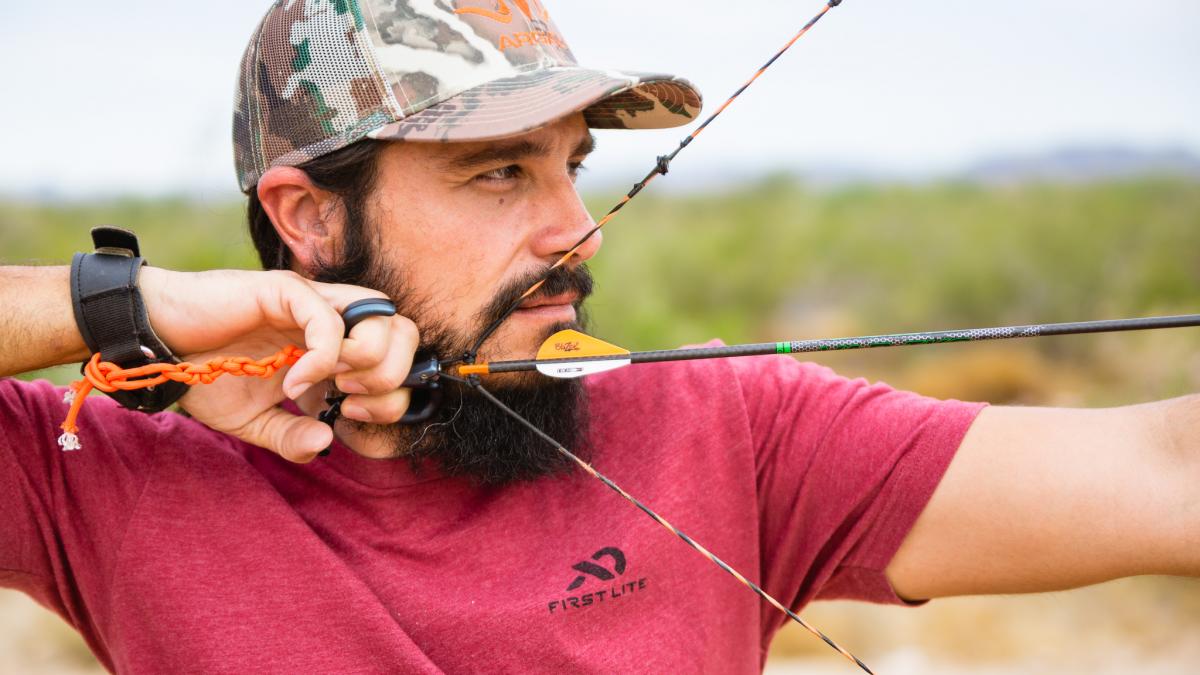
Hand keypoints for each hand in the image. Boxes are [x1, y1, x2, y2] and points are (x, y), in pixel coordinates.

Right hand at [140, 268, 418, 462]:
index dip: (393, 393)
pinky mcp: (285, 290)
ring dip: (368, 359)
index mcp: (334, 349)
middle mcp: (332, 319)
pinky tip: (294, 381)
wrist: (156, 345)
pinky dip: (323, 356)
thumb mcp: (254, 421)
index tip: (351, 416)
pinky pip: (328, 317)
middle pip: (404, 330)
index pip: (398, 357)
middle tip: (350, 401)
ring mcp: (312, 301)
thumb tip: (327, 443)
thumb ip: (291, 435)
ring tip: (331, 387)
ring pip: (381, 313)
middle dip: (392, 375)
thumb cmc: (203, 375)